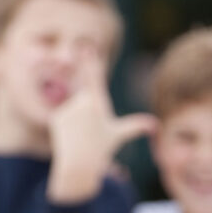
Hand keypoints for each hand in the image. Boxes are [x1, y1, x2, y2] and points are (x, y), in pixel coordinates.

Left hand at [47, 51, 156, 202]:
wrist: (79, 165)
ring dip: (77, 122)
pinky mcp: (55, 116)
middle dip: (87, 115)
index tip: (88, 47)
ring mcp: (68, 109)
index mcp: (99, 103)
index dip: (92, 61)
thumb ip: (136, 126)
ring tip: (80, 136)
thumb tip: (156, 125)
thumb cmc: (102, 149)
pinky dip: (66, 126)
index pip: (95, 77)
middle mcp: (82, 103)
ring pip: (73, 110)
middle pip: (85, 101)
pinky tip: (69, 137)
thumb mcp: (119, 135)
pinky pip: (62, 117)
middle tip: (90, 132)